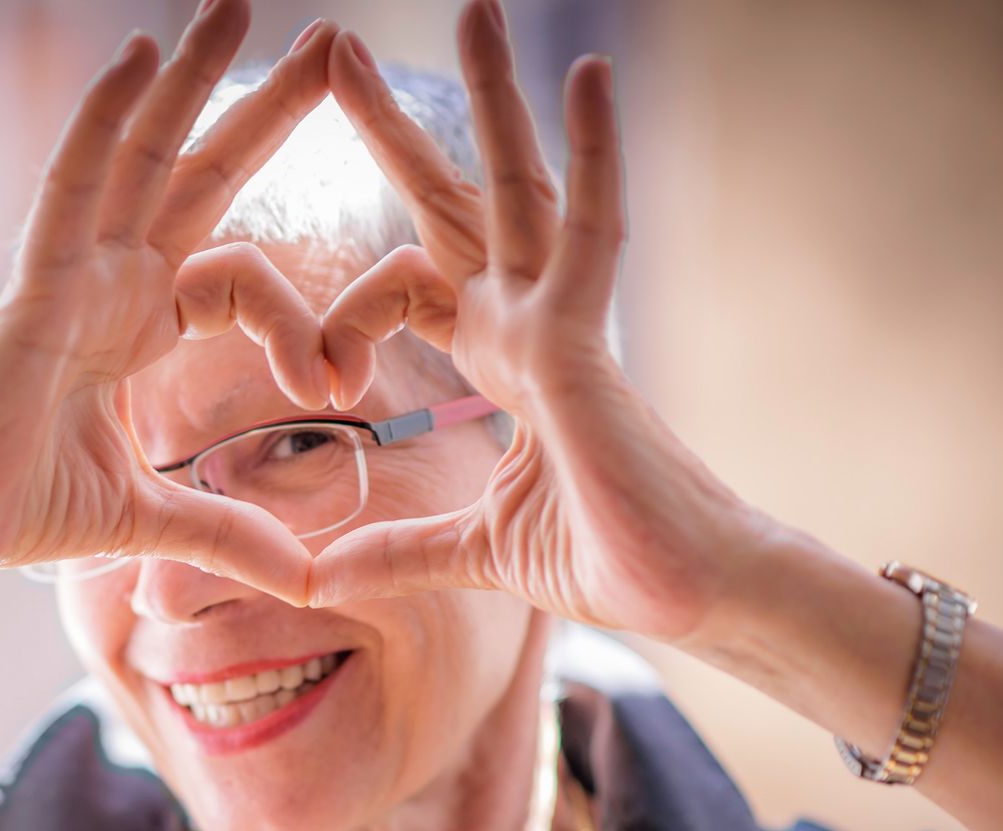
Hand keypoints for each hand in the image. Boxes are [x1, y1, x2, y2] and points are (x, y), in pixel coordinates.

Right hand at [0, 4, 340, 609]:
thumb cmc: (19, 514)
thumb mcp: (151, 518)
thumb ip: (228, 532)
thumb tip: (305, 576)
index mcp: (136, 325)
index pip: (239, 275)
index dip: (299, 316)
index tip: (341, 378)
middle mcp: (107, 283)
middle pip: (198, 173)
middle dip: (264, 108)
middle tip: (331, 41)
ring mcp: (68, 275)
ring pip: (138, 156)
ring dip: (188, 78)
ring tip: (237, 3)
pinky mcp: (31, 289)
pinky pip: (69, 187)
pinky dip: (101, 121)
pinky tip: (135, 56)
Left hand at [306, 1, 768, 645]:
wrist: (690, 600)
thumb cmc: (606, 561)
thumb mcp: (468, 551)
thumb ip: (395, 551)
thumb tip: (315, 578)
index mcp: (500, 361)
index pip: (408, 289)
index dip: (345, 316)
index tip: (312, 378)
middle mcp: (529, 325)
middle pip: (454, 205)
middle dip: (398, 132)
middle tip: (344, 52)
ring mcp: (561, 326)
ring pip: (520, 188)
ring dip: (493, 99)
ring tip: (475, 8)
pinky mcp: (590, 346)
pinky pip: (591, 232)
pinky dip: (592, 154)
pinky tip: (584, 72)